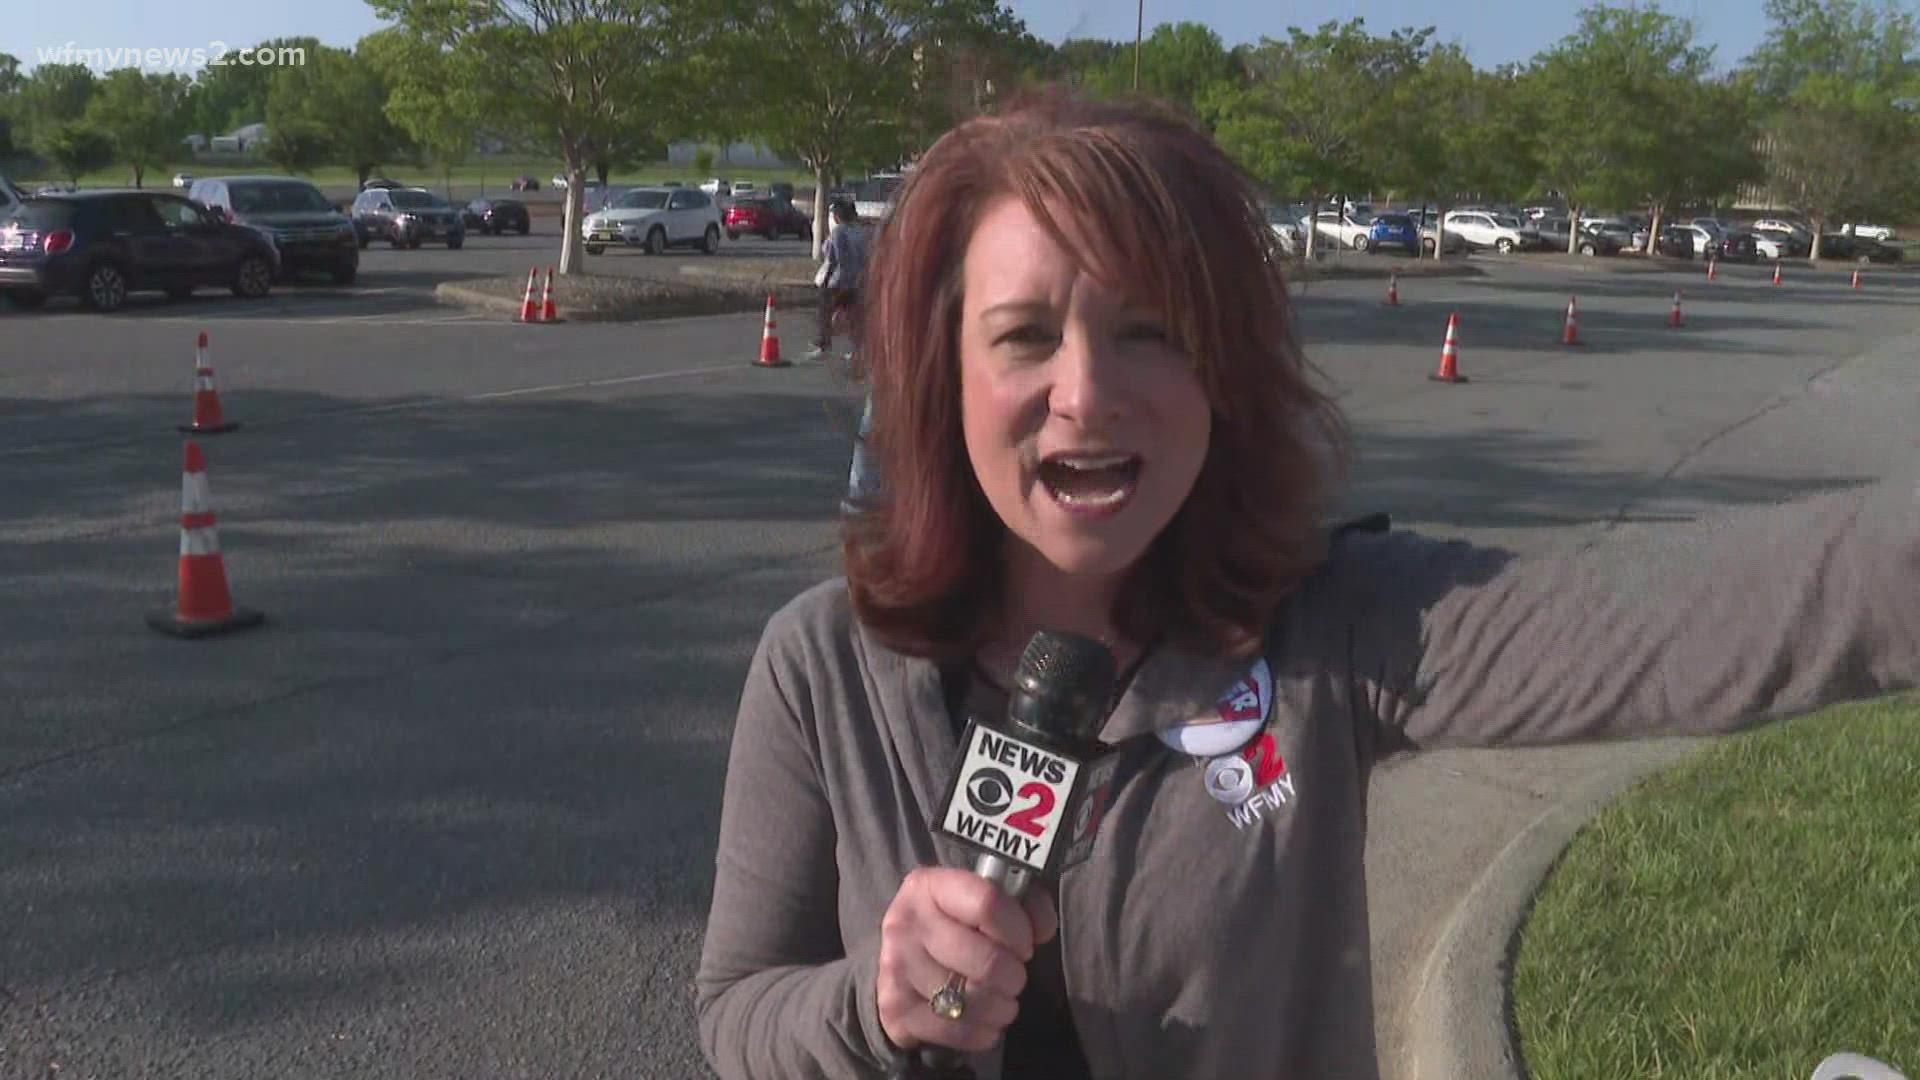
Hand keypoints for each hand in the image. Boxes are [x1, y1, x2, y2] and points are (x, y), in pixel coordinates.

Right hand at [875, 866, 1058, 1054]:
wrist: (900, 960)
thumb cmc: (953, 925)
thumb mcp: (984, 897)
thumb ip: (1024, 902)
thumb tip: (1042, 930)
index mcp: (929, 887)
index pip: (988, 903)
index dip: (1018, 930)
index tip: (1025, 945)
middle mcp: (906, 923)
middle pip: (987, 960)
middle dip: (1014, 976)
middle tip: (1013, 977)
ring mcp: (897, 967)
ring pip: (973, 1000)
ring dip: (1001, 1007)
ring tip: (1002, 1000)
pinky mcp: (896, 1008)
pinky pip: (955, 1030)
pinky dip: (981, 1032)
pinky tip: (985, 1022)